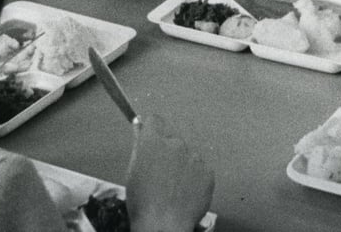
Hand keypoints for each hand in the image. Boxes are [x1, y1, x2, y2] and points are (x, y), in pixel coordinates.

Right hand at [127, 114, 213, 231]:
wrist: (165, 224)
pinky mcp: (208, 171)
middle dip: (166, 148)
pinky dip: (193, 176)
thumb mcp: (132, 171)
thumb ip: (138, 145)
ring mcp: (195, 157)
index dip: (151, 128)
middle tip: (160, 170)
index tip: (150, 136)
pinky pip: (200, 167)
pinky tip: (184, 191)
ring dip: (181, 162)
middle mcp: (177, 144)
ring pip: (187, 153)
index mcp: (154, 142)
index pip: (154, 120)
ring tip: (172, 185)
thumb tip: (139, 127)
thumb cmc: (143, 202)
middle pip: (172, 137)